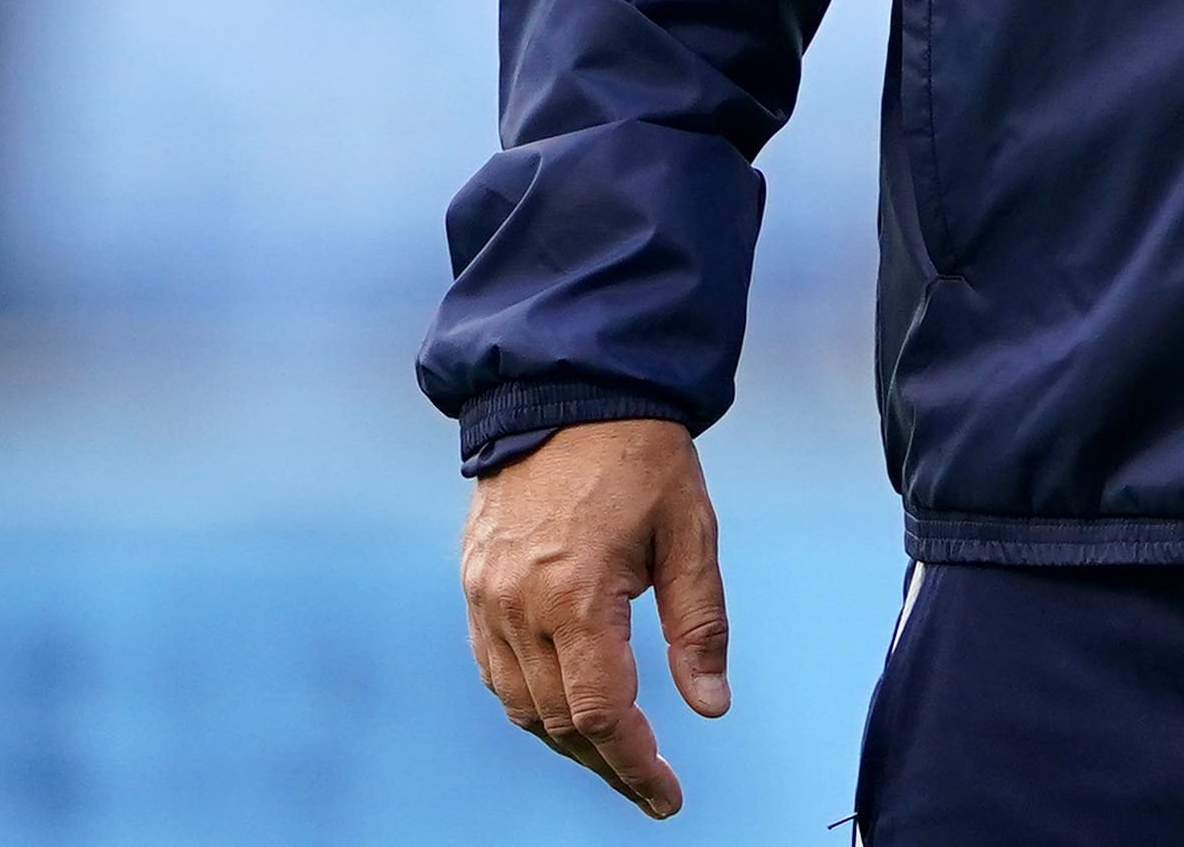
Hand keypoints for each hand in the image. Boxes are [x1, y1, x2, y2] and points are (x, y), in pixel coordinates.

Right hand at [460, 419, 731, 818]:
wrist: (566, 387)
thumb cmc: (640, 455)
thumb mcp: (690, 533)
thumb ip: (699, 626)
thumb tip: (711, 706)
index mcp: (575, 596)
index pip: (600, 714)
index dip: (634, 765)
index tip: (666, 796)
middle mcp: (518, 605)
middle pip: (558, 721)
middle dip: (607, 761)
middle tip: (651, 784)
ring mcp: (486, 595)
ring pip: (519, 703)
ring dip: (566, 738)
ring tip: (616, 752)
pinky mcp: (473, 581)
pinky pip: (494, 667)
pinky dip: (530, 699)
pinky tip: (566, 704)